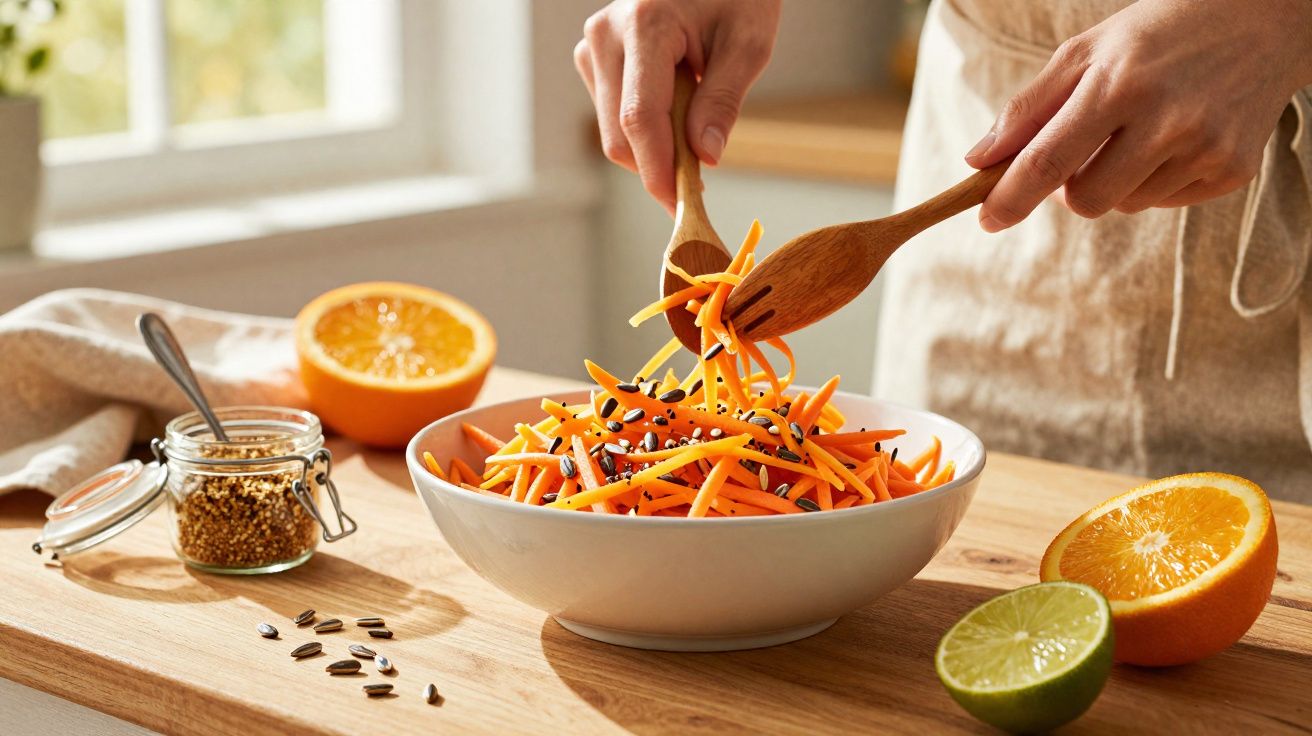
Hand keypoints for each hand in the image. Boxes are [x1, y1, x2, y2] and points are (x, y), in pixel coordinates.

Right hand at [574, 0, 781, 212]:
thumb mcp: (748, 43)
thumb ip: (724, 100)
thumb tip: (705, 157)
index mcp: (645, 24)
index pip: (639, 117)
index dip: (658, 169)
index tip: (680, 204)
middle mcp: (605, 35)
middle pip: (619, 134)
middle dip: (658, 166)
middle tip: (701, 178)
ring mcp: (593, 46)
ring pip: (613, 132)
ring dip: (654, 146)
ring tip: (695, 119)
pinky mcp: (592, 58)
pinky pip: (613, 116)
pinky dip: (645, 129)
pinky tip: (676, 106)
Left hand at [967, 0, 1311, 231]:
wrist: (1261, 20)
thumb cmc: (1154, 36)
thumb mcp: (1085, 52)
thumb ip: (1028, 109)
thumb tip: (979, 162)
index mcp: (1118, 85)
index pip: (1047, 162)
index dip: (1010, 198)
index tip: (986, 219)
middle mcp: (1166, 120)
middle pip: (1085, 200)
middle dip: (1067, 191)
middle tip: (1080, 155)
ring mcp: (1205, 148)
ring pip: (1125, 205)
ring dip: (1113, 182)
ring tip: (1136, 133)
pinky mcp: (1232, 170)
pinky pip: (1164, 203)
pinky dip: (1153, 182)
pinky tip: (1171, 139)